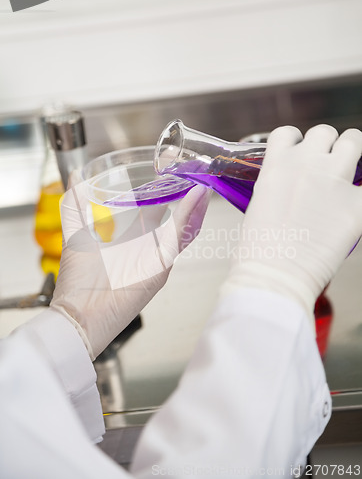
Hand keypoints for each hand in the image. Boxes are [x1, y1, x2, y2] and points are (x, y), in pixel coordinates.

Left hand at [51, 177, 209, 359]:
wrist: (80, 315)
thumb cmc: (79, 283)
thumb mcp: (77, 234)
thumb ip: (76, 206)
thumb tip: (75, 175)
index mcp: (132, 241)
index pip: (156, 212)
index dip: (165, 192)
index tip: (169, 171)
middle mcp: (147, 249)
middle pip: (174, 217)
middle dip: (184, 194)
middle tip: (190, 171)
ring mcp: (156, 259)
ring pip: (183, 226)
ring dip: (194, 204)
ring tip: (201, 181)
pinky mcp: (160, 269)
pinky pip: (179, 239)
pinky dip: (189, 217)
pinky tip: (196, 198)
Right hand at [221, 125, 361, 324]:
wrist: (275, 276)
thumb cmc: (259, 251)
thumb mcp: (258, 207)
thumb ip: (276, 188)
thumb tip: (289, 191)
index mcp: (276, 165)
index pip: (288, 133)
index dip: (295, 143)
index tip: (298, 155)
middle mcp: (306, 164)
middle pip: (325, 132)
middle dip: (327, 146)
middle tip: (327, 165)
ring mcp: (335, 182)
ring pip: (354, 142)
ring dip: (352, 153)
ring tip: (350, 171)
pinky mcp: (358, 206)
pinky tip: (357, 203)